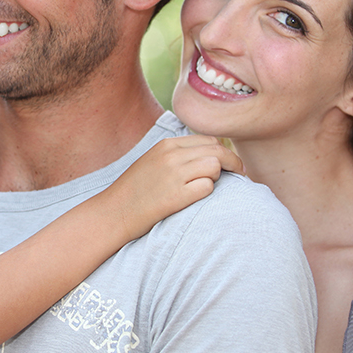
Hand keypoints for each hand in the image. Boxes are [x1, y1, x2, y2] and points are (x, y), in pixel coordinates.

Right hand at [92, 135, 241, 236]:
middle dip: (233, 163)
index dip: (223, 152)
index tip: (229, 164)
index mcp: (166, 145)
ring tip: (209, 188)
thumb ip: (177, 155)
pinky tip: (195, 199)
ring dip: (218, 177)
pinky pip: (208, 187)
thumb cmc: (134, 192)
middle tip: (240, 175)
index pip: (208, 140)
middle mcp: (171, 156)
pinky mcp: (176, 196)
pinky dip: (207, 192)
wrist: (113, 213)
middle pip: (217, 150)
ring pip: (215, 165)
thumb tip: (208, 157)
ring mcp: (173, 175)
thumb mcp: (152, 162)